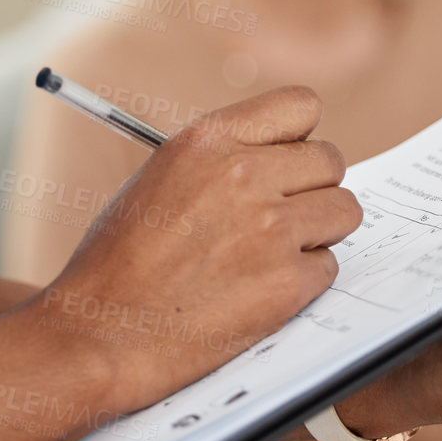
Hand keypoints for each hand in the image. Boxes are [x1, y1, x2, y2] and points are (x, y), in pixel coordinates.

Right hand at [36, 87, 360, 414]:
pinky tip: (260, 291)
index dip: (299, 138)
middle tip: (283, 217)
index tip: (289, 161)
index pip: (301, 106)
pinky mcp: (286, 283)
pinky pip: (329, 267)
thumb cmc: (117, 263)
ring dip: (318, 233)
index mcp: (207, 140)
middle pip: (331, 161)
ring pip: (344, 211)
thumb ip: (221, 161)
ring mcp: (271, 229)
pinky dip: (304, 282)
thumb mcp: (160, 179)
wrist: (98, 334)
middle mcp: (244, 174)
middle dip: (312, 188)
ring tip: (274, 255)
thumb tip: (280, 159)